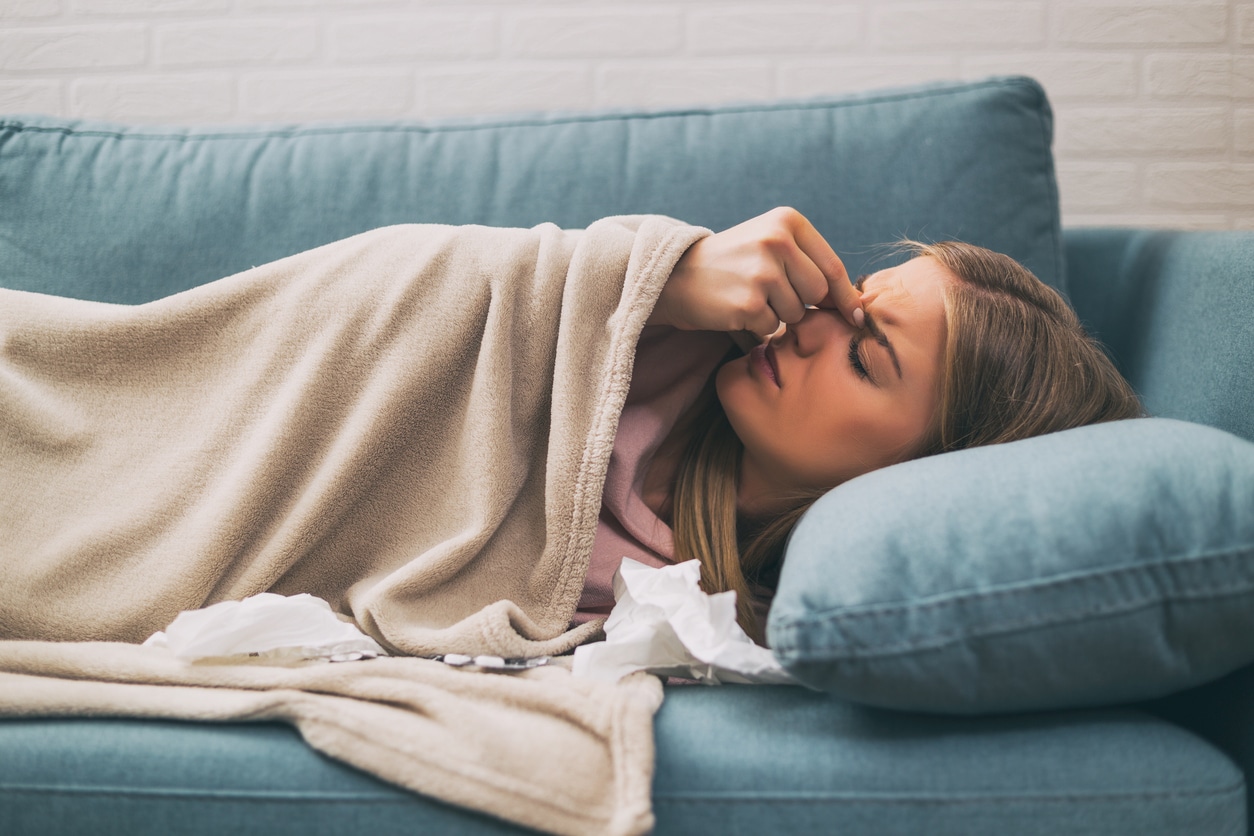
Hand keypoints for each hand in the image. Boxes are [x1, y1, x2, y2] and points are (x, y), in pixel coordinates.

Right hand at [649, 207, 863, 338]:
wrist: (675, 275)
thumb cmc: (731, 264)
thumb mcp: (770, 244)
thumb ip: (808, 263)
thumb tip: (859, 305)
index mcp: (787, 221)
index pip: (832, 267)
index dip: (846, 297)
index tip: (857, 317)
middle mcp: (777, 241)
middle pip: (817, 293)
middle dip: (800, 302)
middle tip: (767, 292)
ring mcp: (762, 272)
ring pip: (795, 313)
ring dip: (776, 314)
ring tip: (747, 296)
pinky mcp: (748, 302)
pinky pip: (770, 328)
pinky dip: (756, 326)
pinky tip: (734, 308)